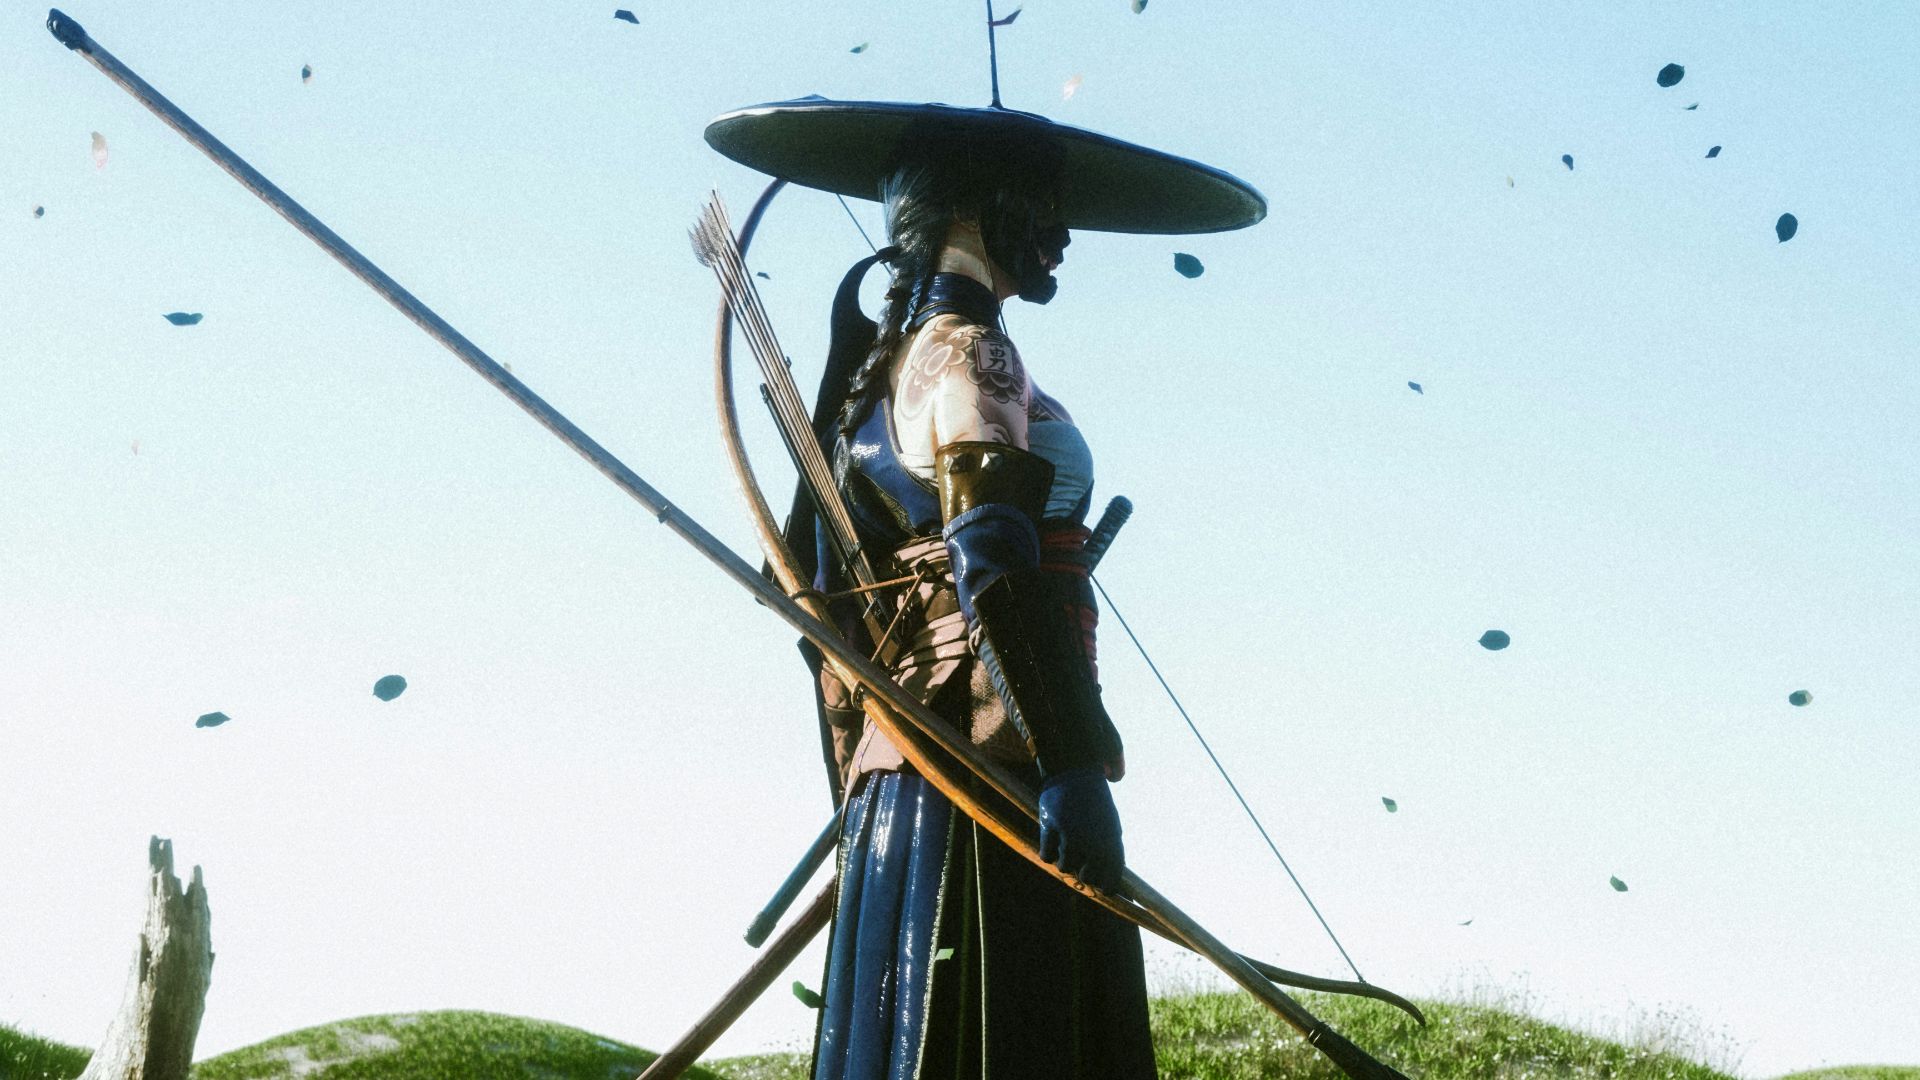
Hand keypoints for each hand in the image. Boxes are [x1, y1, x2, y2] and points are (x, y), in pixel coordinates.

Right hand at [1037, 766, 1123, 891]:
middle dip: (1083, 872)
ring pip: (1064, 867)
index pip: (1111, 877)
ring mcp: (1071, 834)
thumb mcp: (1110, 823)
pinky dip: (1048, 851)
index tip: (1103, 889)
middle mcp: (1093, 840)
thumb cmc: (1095, 800)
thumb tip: (1111, 876)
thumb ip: (1111, 849)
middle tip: (1081, 861)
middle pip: (1086, 876)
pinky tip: (1051, 841)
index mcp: (1112, 840)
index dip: (1107, 886)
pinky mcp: (1051, 827)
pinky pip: (1047, 855)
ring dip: (1064, 860)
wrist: (1075, 771)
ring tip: (1065, 846)